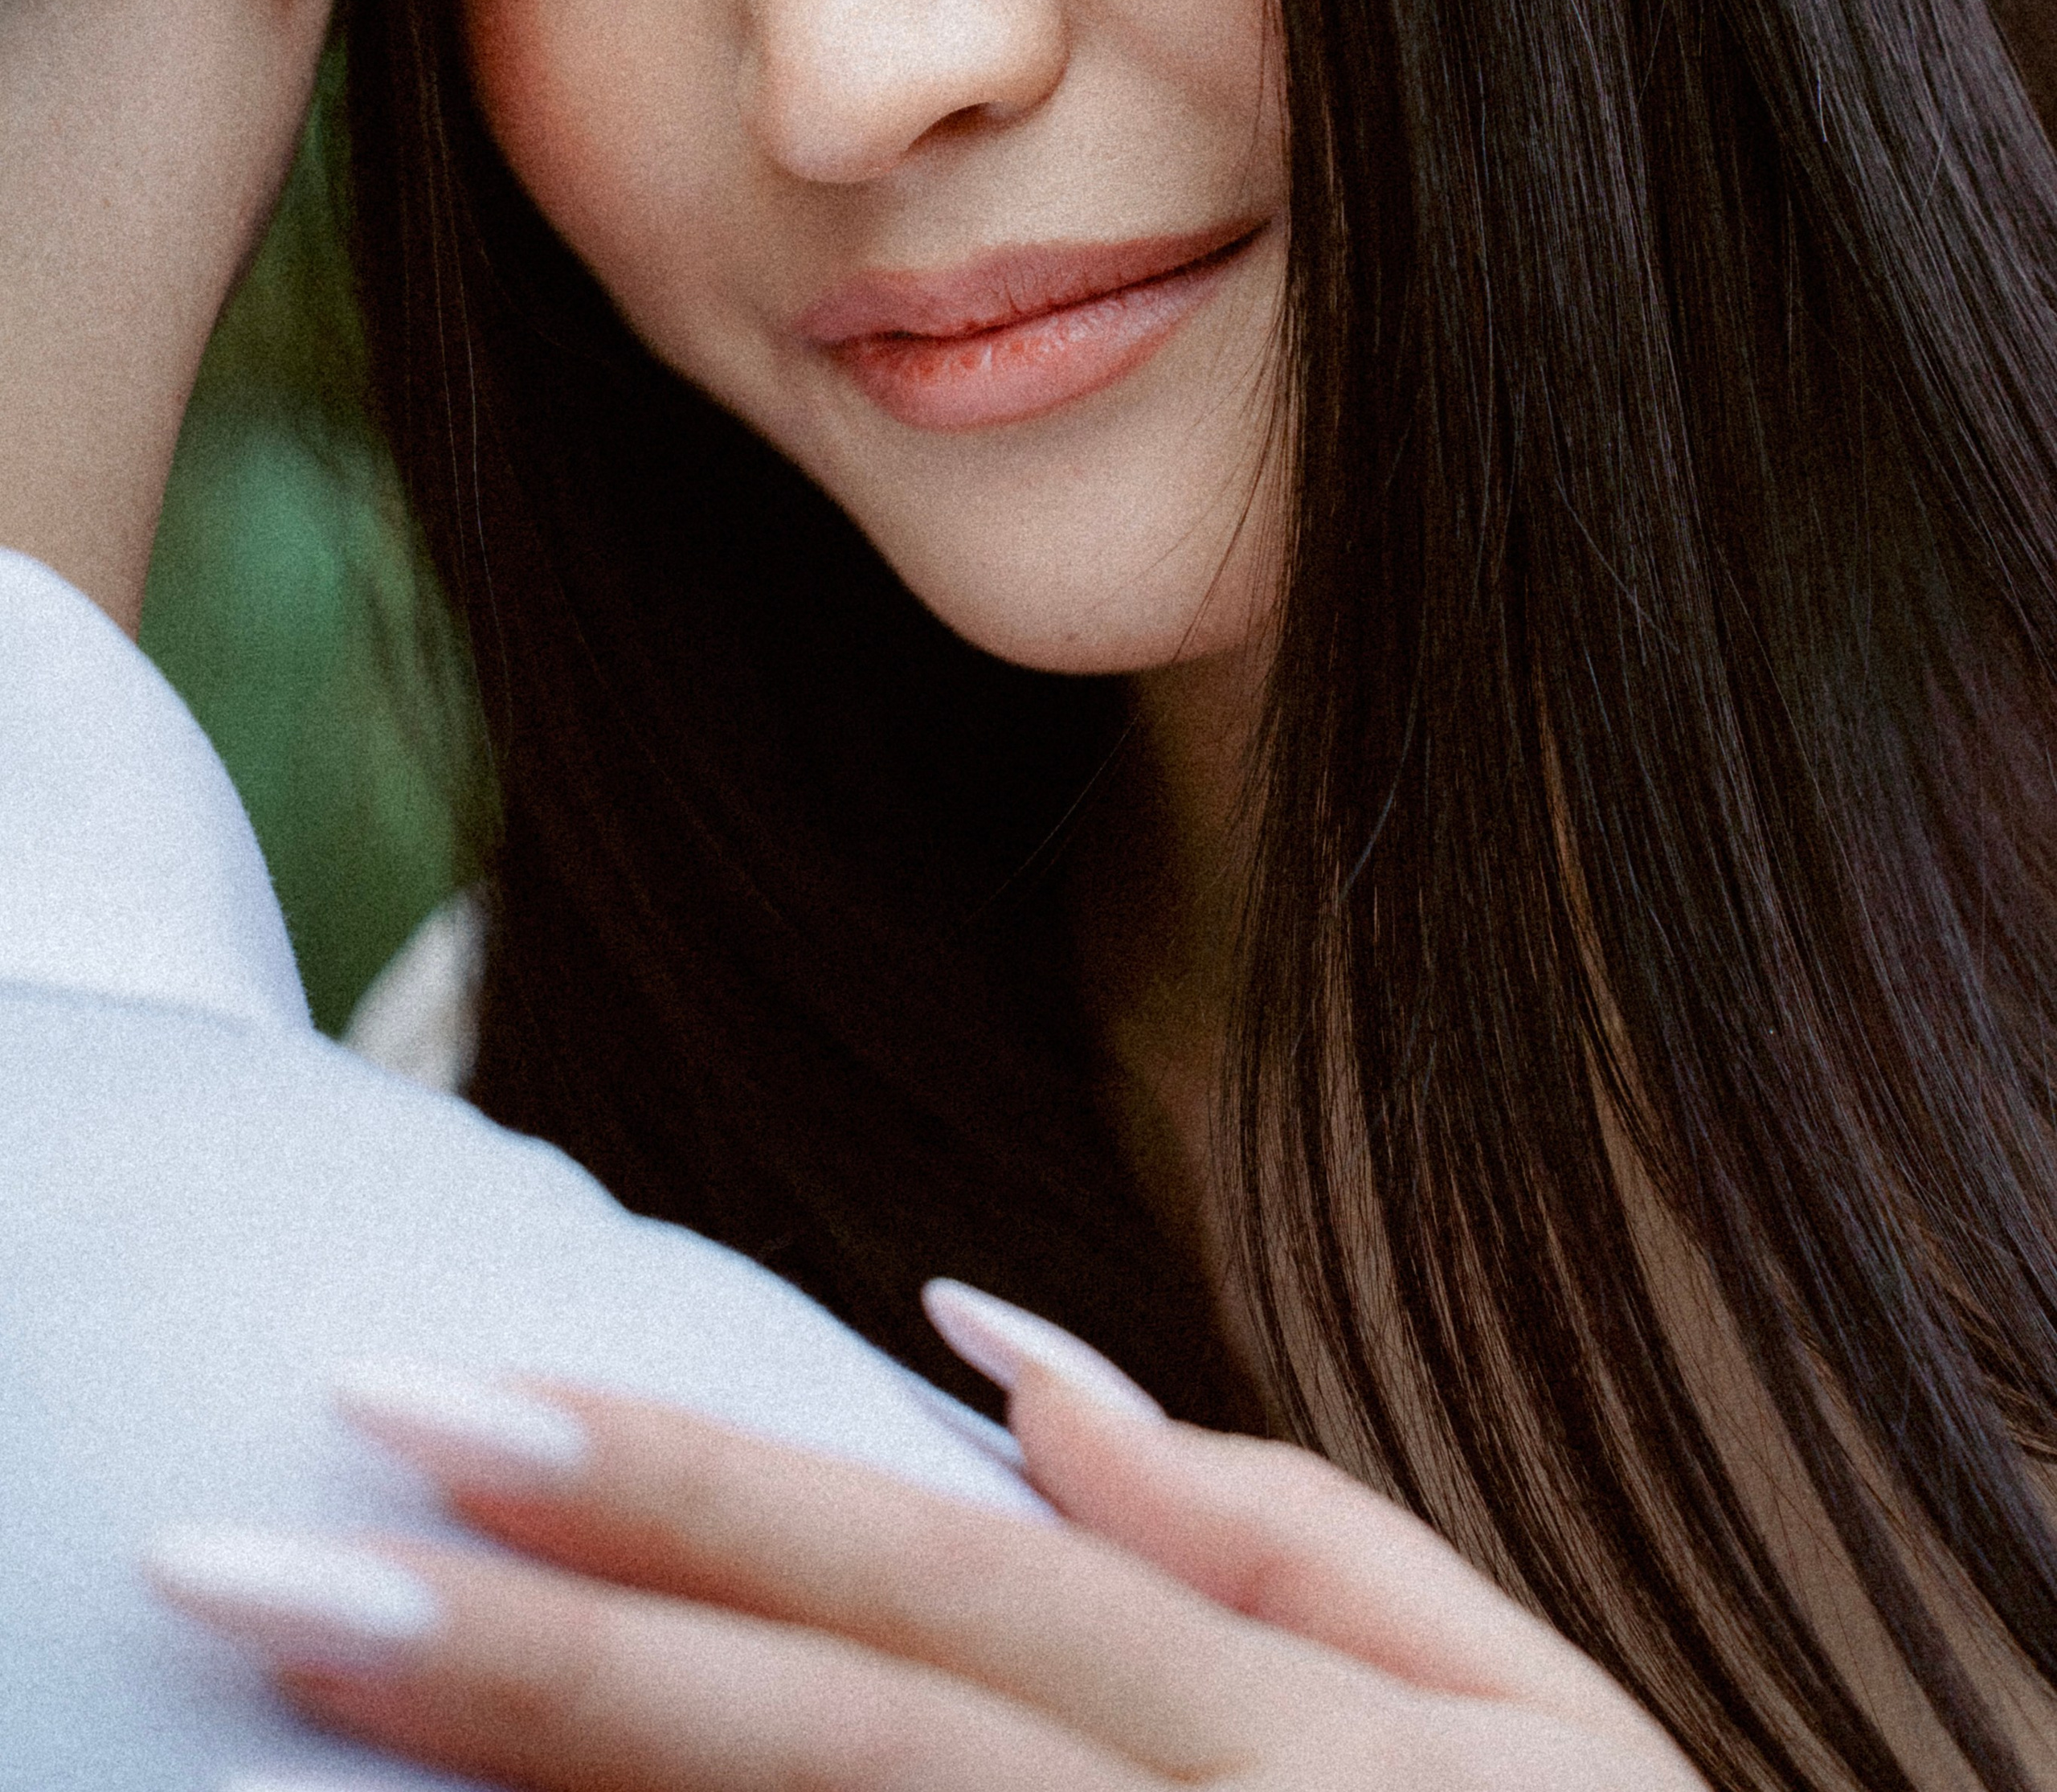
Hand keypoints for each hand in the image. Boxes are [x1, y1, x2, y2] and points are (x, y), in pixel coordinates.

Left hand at [151, 1286, 1705, 1790]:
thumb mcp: (1540, 1728)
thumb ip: (1286, 1534)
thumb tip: (993, 1342)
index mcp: (1291, 1751)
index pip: (921, 1578)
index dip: (675, 1486)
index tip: (426, 1396)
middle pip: (815, 1748)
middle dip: (522, 1650)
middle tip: (240, 1560)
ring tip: (309, 1695)